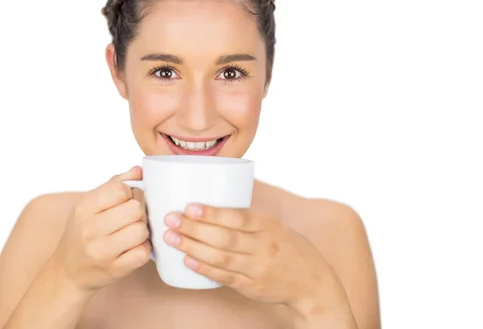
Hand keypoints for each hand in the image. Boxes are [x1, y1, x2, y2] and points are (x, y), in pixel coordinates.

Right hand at [50, 166, 150, 293]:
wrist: (67, 272)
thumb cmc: (82, 233)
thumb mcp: (89, 206)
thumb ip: (114, 184)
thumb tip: (138, 171)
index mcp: (84, 208)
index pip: (120, 189)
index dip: (130, 192)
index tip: (126, 199)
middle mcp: (90, 229)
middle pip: (135, 209)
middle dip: (139, 211)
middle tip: (132, 217)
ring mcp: (102, 251)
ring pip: (141, 230)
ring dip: (142, 230)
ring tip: (133, 232)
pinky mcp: (115, 269)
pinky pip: (143, 252)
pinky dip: (143, 249)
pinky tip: (134, 247)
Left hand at [163, 204, 339, 307]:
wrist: (311, 283)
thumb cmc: (288, 247)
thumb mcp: (275, 226)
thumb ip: (248, 217)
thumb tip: (214, 195)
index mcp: (269, 226)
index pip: (238, 218)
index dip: (213, 213)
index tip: (190, 207)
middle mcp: (264, 247)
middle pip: (224, 238)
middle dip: (194, 228)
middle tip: (171, 219)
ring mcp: (257, 269)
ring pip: (220, 258)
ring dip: (192, 247)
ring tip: (171, 238)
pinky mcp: (251, 287)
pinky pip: (224, 276)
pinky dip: (204, 268)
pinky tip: (187, 260)